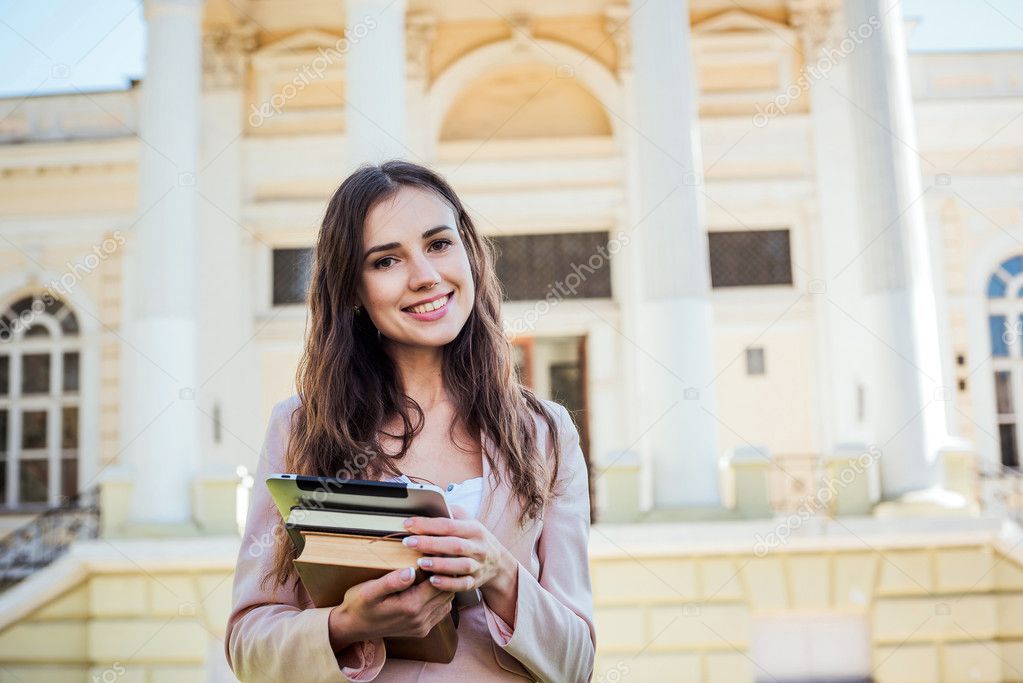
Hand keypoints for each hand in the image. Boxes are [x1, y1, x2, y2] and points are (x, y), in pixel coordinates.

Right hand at [328, 566, 454, 650]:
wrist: (352, 627)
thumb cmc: (359, 605)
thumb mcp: (369, 591)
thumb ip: (391, 582)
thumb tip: (411, 571)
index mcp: (411, 607)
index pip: (438, 582)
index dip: (440, 566)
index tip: (435, 551)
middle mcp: (420, 619)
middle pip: (446, 592)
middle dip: (445, 574)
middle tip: (438, 557)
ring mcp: (422, 626)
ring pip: (446, 602)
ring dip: (444, 586)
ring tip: (434, 570)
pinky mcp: (421, 630)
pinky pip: (440, 611)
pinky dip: (440, 598)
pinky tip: (429, 586)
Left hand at [401, 505, 518, 621]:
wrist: (498, 562)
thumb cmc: (475, 538)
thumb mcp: (469, 521)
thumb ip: (451, 513)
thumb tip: (429, 503)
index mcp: (474, 529)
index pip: (449, 525)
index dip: (428, 524)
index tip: (408, 524)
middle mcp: (478, 547)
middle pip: (454, 545)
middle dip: (430, 543)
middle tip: (409, 542)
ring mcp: (478, 565)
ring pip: (460, 565)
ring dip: (439, 564)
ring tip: (420, 563)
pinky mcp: (475, 581)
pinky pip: (462, 584)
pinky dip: (448, 583)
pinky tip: (433, 580)